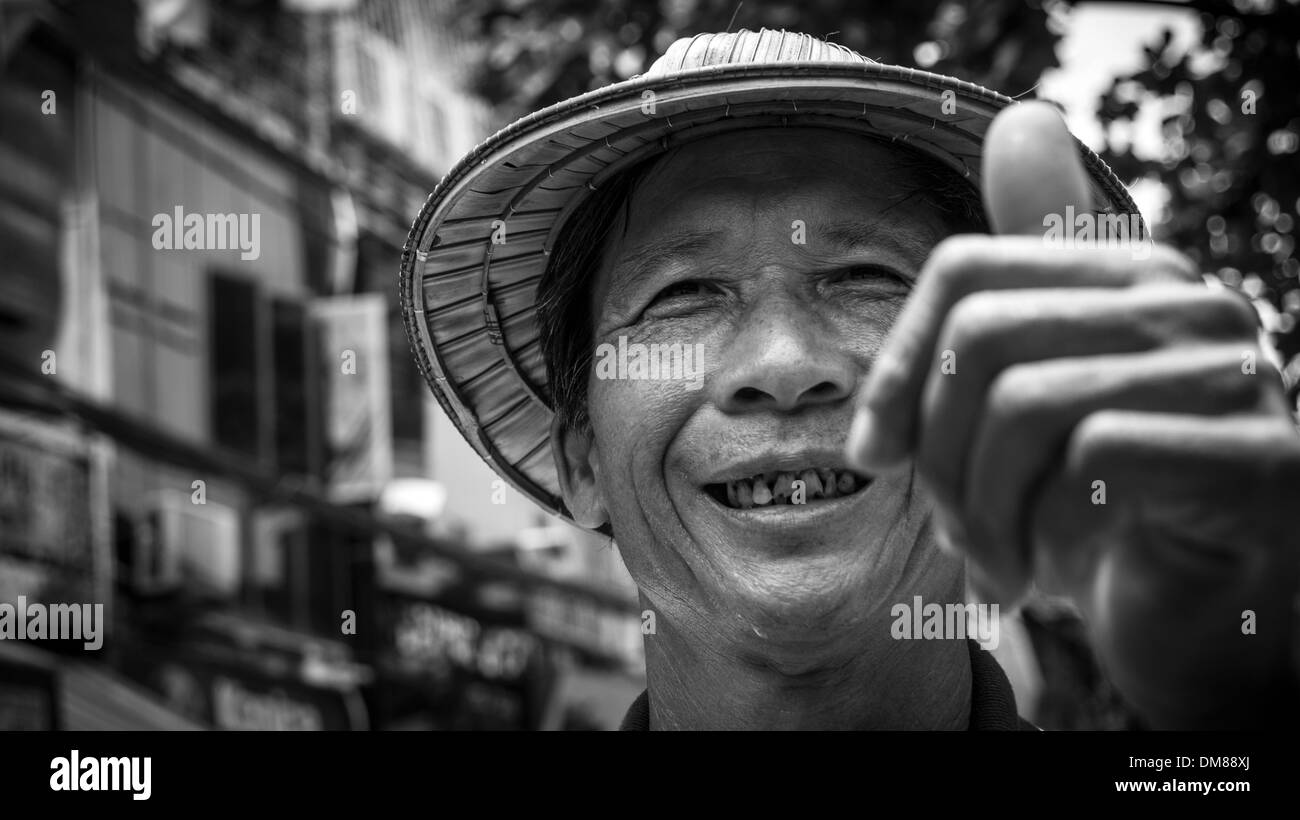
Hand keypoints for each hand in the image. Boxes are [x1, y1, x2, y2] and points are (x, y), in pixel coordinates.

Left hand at [846, 102, 1299, 728]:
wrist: (1205, 628)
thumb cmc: (1103, 513)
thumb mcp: (1037, 397)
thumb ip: (1015, 285)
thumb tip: (1022, 121)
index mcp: (1125, 276)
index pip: (964, 269)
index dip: (898, 366)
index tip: (873, 454)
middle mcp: (1187, 302)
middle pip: (982, 336)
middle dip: (938, 458)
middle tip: (953, 534)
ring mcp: (1233, 375)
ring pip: (1025, 403)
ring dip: (985, 513)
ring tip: (1000, 568)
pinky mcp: (1260, 460)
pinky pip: (1095, 458)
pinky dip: (1053, 532)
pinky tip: (1065, 574)